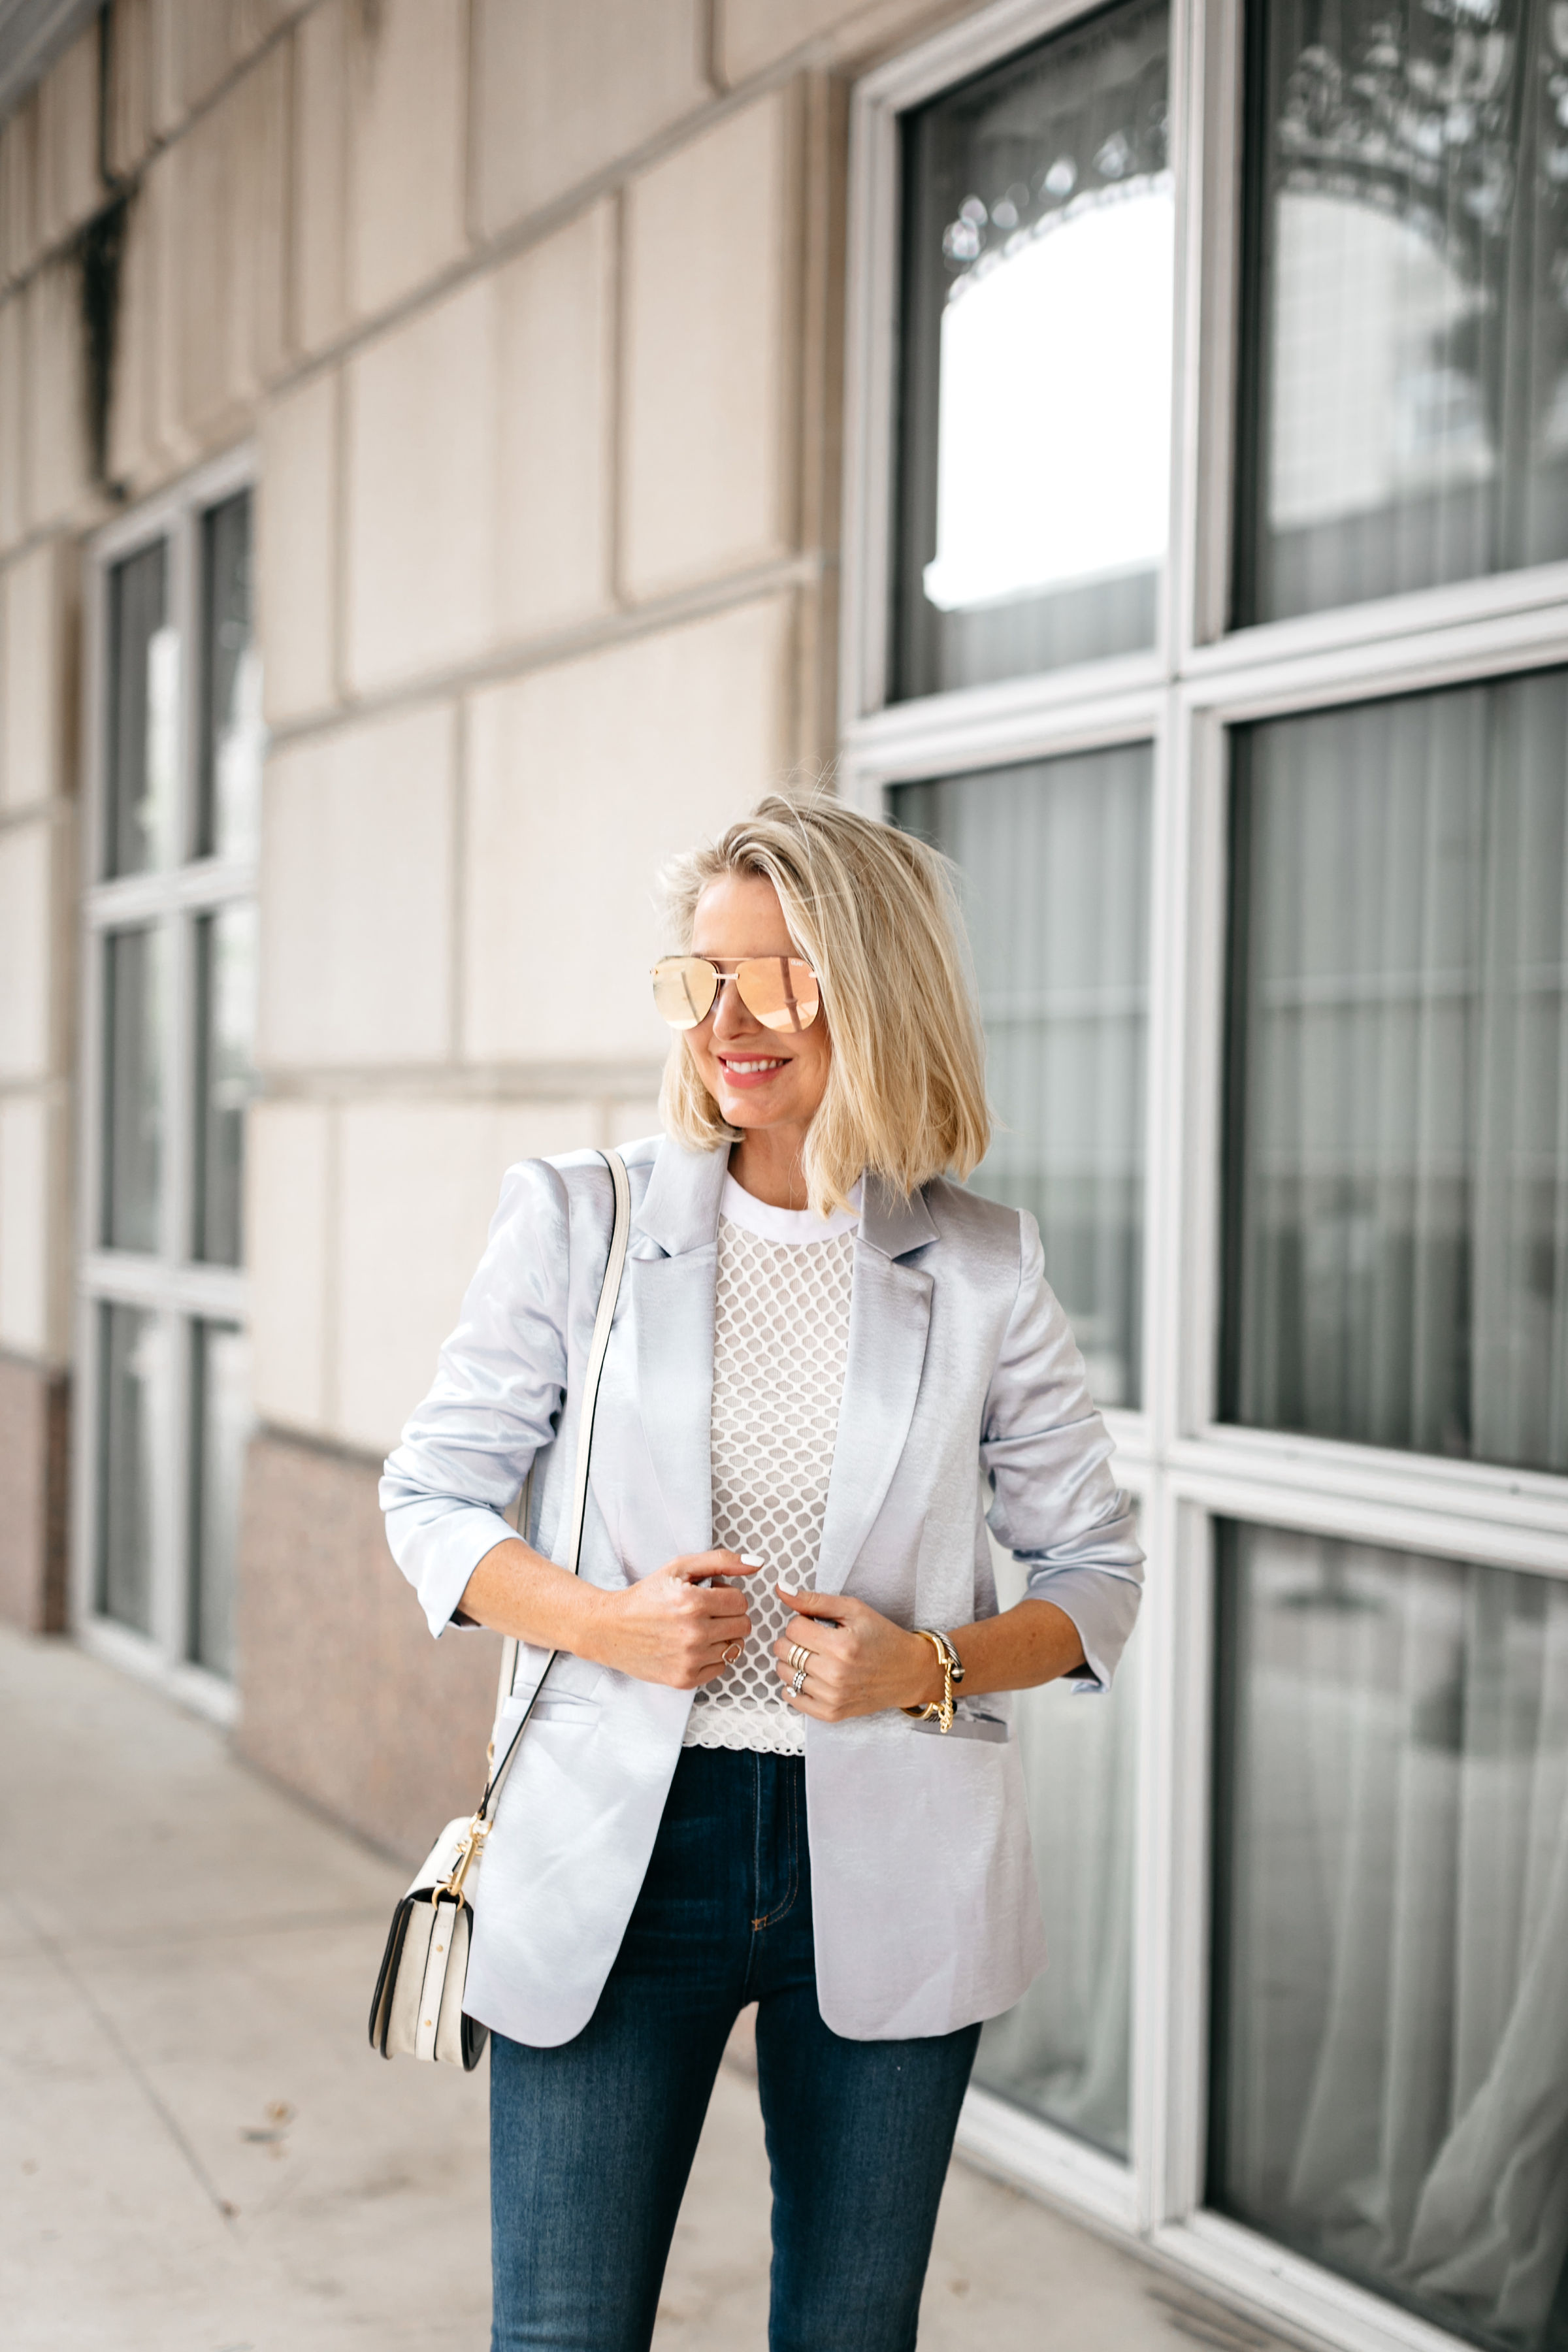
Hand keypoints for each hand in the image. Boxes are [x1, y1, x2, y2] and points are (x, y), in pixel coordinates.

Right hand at [588, 1551, 761, 1688]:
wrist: (609, 1629)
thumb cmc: (645, 1596)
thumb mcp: (679, 1568)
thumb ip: (721, 1561)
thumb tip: (757, 1563)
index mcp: (693, 1602)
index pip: (741, 1601)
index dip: (727, 1594)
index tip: (710, 1594)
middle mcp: (693, 1633)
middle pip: (743, 1625)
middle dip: (729, 1615)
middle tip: (705, 1611)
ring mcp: (690, 1659)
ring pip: (735, 1648)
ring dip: (722, 1636)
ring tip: (698, 1628)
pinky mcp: (685, 1679)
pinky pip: (721, 1668)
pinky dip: (712, 1657)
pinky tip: (693, 1646)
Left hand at [772, 1585, 942, 1721]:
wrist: (909, 1672)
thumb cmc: (882, 1637)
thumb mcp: (854, 1610)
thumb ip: (815, 1600)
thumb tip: (781, 1589)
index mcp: (841, 1645)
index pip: (793, 1628)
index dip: (802, 1621)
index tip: (816, 1624)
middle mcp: (834, 1673)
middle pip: (784, 1650)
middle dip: (793, 1640)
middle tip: (813, 1640)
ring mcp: (832, 1696)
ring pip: (785, 1673)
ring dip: (793, 1662)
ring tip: (813, 1657)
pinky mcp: (831, 1713)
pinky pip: (793, 1699)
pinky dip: (794, 1687)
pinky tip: (811, 1677)